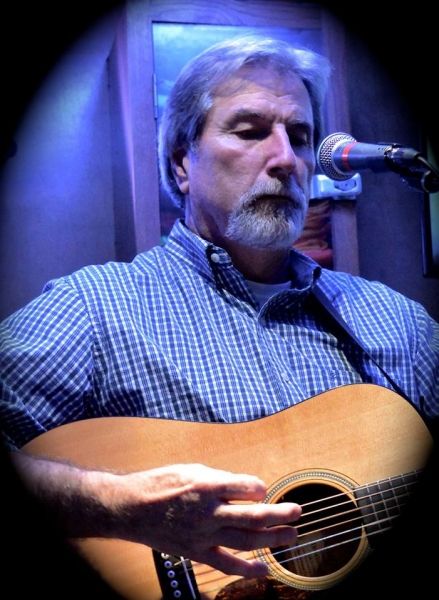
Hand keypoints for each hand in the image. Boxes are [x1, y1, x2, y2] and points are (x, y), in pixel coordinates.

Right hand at [106, 463, 300, 577]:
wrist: (132, 508)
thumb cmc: (160, 483)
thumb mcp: (191, 468)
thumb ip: (220, 478)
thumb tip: (247, 487)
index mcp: (207, 484)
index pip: (246, 486)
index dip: (261, 488)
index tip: (265, 488)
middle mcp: (209, 511)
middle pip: (254, 515)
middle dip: (280, 514)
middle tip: (298, 512)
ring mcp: (204, 534)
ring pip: (246, 539)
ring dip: (273, 539)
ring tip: (291, 535)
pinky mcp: (197, 551)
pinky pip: (227, 563)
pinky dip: (248, 568)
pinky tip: (265, 568)